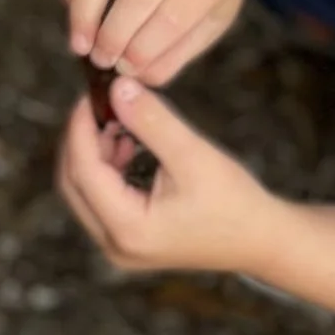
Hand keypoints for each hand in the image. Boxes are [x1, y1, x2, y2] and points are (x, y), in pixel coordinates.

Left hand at [58, 73, 281, 280]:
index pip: (82, 171)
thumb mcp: (193, 155)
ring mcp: (119, 247)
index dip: (80, 128)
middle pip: (73, 183)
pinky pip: (100, 200)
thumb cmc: (234, 201)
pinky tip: (129, 146)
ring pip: (83, 192)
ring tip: (120, 122)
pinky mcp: (128, 241)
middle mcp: (114, 245)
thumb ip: (153, 121)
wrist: (261, 240)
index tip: (90, 94)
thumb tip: (118, 87)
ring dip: (94, 154)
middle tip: (100, 104)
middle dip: (82, 140)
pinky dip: (107, 170)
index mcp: (127, 228)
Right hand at [60, 0, 252, 84]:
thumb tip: (131, 77)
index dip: (143, 49)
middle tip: (101, 61)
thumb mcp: (211, 24)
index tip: (125, 70)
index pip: (172, 17)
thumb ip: (174, 55)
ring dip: (83, 11)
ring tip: (80, 44)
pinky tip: (73, 12)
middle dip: (113, 34)